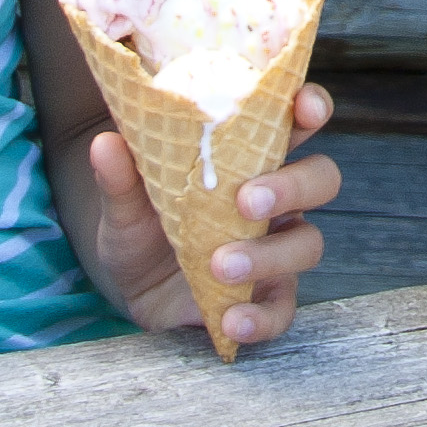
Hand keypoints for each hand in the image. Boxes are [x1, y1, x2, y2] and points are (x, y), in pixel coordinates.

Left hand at [70, 82, 340, 351]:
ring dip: (268, 254)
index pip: (296, 122)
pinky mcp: (266, 298)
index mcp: (252, 157)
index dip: (310, 108)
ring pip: (308, 243)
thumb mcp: (124, 203)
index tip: (304, 107)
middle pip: (321, 178)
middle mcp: (276, 200)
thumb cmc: (141, 227)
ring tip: (219, 264)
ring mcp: (277, 249)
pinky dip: (261, 318)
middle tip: (246, 199)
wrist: (130, 288)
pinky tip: (231, 319)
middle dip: (293, 185)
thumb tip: (104, 143)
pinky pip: (283, 310)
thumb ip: (120, 177)